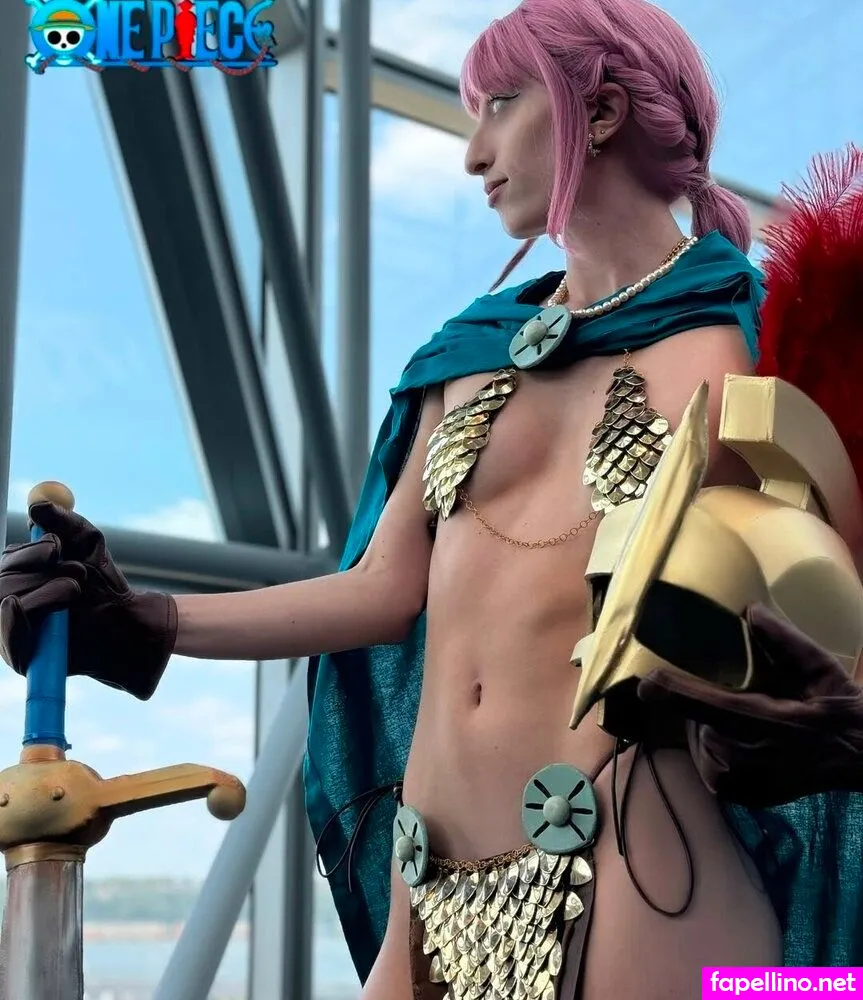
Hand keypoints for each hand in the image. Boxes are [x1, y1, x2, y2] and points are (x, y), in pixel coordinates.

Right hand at [0, 502, 177, 699]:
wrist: (129, 624)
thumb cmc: (104, 585)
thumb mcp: (88, 546)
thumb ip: (65, 524)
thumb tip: (38, 505)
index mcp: (20, 576)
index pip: (8, 562)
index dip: (29, 553)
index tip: (57, 546)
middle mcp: (9, 604)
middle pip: (2, 581)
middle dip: (42, 572)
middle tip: (77, 572)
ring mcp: (12, 633)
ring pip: (7, 602)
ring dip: (46, 592)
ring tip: (77, 591)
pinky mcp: (23, 659)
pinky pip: (8, 640)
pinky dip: (11, 622)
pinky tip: (18, 607)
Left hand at [637, 604, 862, 806]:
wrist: (859, 758)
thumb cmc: (835, 708)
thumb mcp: (818, 668)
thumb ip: (783, 639)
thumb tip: (751, 610)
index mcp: (766, 722)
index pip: (708, 705)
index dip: (674, 692)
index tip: (645, 683)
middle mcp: (749, 757)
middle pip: (698, 723)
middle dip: (703, 707)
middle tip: (734, 699)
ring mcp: (742, 782)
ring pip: (699, 744)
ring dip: (707, 729)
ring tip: (741, 723)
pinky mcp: (739, 797)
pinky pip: (707, 767)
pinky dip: (713, 751)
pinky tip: (737, 743)